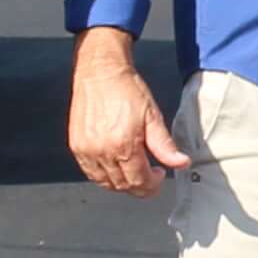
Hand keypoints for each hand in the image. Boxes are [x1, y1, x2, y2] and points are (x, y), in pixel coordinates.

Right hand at [68, 29, 192, 195]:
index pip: (139, 181)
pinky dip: (105, 176)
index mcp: (123, 145)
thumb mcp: (152, 115)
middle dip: (140, 186)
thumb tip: (181, 163)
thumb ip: (165, 145)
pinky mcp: (76, 146)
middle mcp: (102, 151)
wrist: (100, 71)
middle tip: (150, 176)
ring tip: (134, 171)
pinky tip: (116, 166)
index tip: (160, 175)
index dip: (153, 184)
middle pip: (123, 185)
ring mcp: (86, 150)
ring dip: (123, 184)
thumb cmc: (125, 88)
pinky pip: (91, 173)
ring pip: (106, 183)